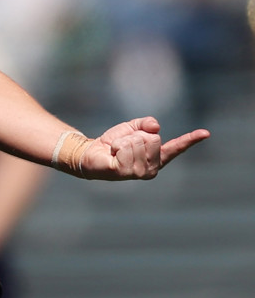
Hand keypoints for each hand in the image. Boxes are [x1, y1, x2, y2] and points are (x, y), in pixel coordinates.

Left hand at [80, 116, 209, 180]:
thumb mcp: (132, 128)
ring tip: (117, 150)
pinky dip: (116, 145)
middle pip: (153, 139)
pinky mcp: (126, 173)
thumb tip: (156, 127)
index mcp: (157, 156)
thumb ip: (146, 124)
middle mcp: (152, 168)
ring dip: (124, 140)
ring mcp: (140, 173)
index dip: (191, 140)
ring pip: (139, 142)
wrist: (92, 153)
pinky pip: (126, 148)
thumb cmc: (114, 142)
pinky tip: (112, 154)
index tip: (206, 133)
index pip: (177, 147)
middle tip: (125, 144)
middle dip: (136, 135)